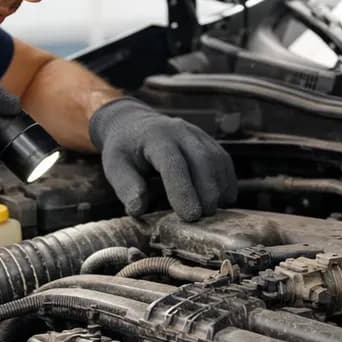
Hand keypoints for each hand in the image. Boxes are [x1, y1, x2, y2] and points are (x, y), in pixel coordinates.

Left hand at [90, 98, 236, 220]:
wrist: (135, 123)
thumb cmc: (125, 148)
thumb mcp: (115, 166)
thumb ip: (126, 187)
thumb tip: (138, 209)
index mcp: (156, 137)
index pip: (173, 163)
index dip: (183, 190)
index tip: (190, 216)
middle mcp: (180, 131)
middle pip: (202, 160)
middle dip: (206, 192)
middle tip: (202, 218)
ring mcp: (197, 134)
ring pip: (217, 160)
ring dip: (219, 189)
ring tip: (211, 212)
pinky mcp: (208, 141)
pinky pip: (224, 161)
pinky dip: (227, 182)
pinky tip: (222, 200)